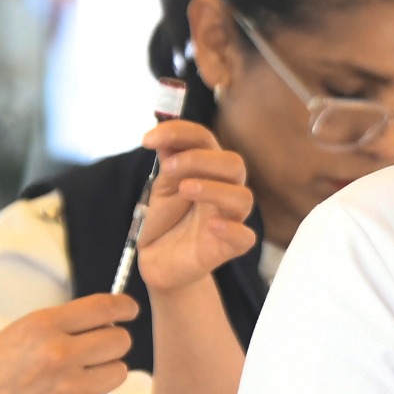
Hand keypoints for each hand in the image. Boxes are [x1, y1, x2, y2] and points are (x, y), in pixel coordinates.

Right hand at [0, 294, 135, 393]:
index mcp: (42, 325)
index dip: (124, 307)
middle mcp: (58, 354)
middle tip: (97, 349)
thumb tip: (109, 320)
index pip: (103, 308)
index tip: (129, 310)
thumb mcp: (19, 334)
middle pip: (120, 340)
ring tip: (73, 377)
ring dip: (103, 373)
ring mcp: (68, 388)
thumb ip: (61, 325)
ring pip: (118, 371)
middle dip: (113, 343)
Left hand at [132, 120, 257, 293]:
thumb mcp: (161, 188)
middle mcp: (223, 190)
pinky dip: (232, 229)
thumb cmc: (166, 220)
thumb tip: (166, 138)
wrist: (159, 260)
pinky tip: (212, 226)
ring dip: (214, 189)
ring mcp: (229, 218)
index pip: (204, 140)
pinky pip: (245, 237)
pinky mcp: (230, 246)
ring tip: (184, 190)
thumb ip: (169, 164)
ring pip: (243, 197)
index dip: (178, 132)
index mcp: (207, 170)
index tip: (147, 139)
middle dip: (200, 159)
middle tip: (168, 168)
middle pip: (233, 164)